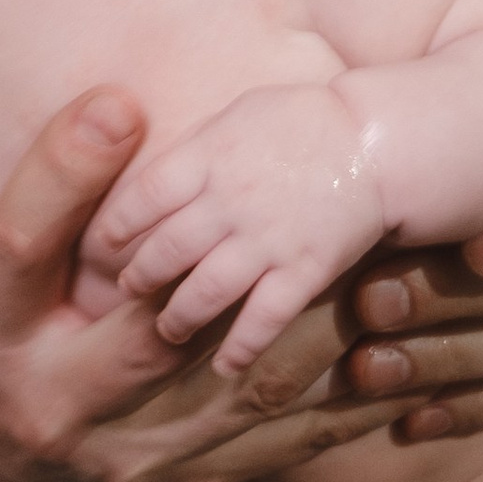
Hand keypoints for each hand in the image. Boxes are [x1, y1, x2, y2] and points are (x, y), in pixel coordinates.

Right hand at [0, 89, 403, 481]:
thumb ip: (24, 204)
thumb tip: (89, 100)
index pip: (15, 247)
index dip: (64, 175)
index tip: (117, 103)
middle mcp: (49, 403)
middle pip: (143, 334)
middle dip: (230, 268)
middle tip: (303, 196)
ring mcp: (120, 457)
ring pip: (234, 394)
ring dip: (314, 336)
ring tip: (378, 271)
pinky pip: (273, 447)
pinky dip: (338, 403)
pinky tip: (393, 357)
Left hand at [86, 83, 379, 371]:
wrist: (377, 140)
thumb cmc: (306, 121)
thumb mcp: (239, 114)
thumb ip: (196, 149)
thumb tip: (153, 174)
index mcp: (208, 157)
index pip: (143, 198)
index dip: (116, 226)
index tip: (105, 245)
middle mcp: (229, 202)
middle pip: (165, 251)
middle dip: (139, 278)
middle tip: (129, 291)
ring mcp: (266, 240)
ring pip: (203, 293)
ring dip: (177, 319)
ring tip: (167, 330)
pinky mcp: (303, 270)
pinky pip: (264, 319)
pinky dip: (241, 348)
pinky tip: (226, 367)